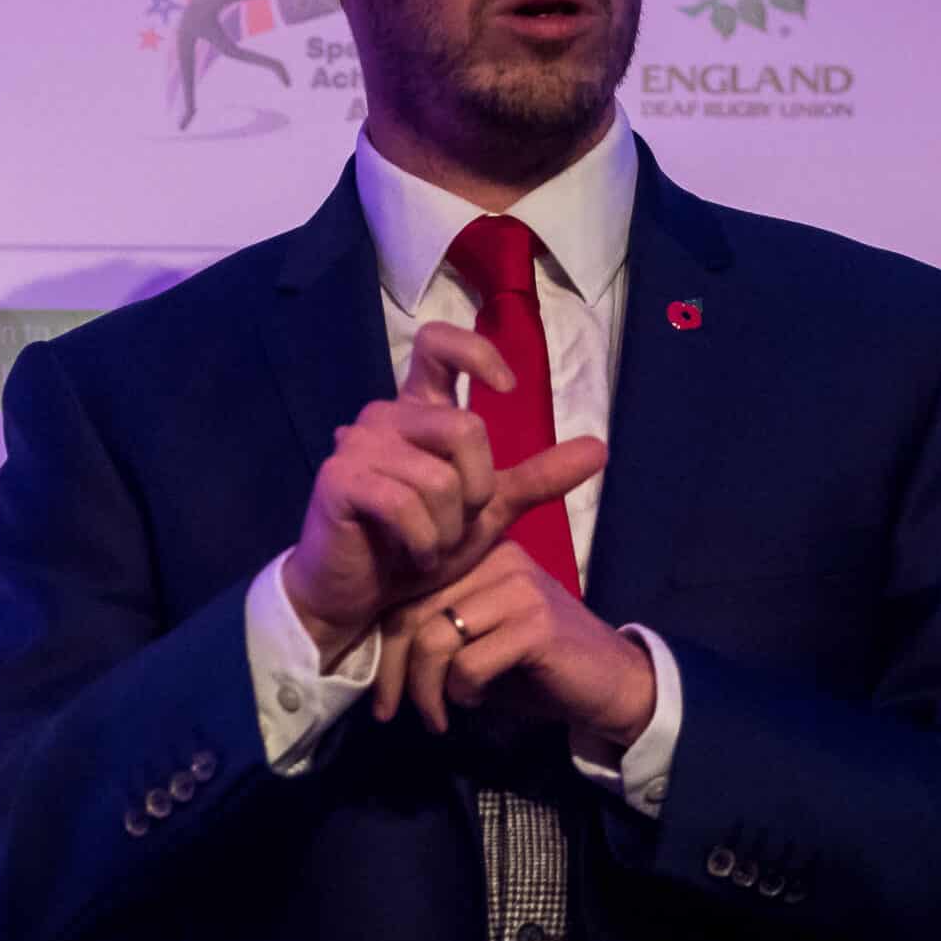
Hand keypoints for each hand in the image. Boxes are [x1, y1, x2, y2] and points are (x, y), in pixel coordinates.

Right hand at [281, 322, 512, 665]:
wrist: (357, 596)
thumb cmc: (416, 546)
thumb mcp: (488, 511)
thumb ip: (538, 477)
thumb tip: (601, 448)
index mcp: (417, 411)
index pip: (439, 344)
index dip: (477, 355)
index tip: (506, 388)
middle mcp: (384, 416)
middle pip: (464, 428)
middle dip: (475, 493)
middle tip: (452, 527)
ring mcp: (356, 444)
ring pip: (439, 478)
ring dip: (447, 531)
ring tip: (427, 548)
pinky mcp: (338, 479)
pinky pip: (405, 505)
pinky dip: (422, 544)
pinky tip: (410, 557)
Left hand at [368, 436, 652, 744]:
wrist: (615, 686)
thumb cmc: (539, 669)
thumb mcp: (478, 644)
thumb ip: (435, 635)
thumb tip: (374, 655)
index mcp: (480, 555)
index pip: (407, 592)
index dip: (384, 645)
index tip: (381, 693)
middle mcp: (497, 559)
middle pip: (411, 612)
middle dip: (393, 671)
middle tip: (391, 711)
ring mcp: (518, 588)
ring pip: (434, 638)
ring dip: (427, 689)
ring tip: (439, 714)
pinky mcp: (535, 623)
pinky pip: (469, 662)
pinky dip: (463, 692)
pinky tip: (477, 700)